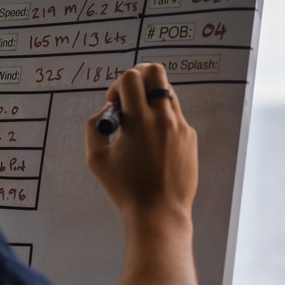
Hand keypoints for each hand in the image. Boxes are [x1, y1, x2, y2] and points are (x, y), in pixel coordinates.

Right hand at [85, 63, 197, 217]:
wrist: (159, 212)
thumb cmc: (126, 188)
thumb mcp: (96, 158)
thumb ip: (94, 126)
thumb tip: (107, 111)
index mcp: (140, 121)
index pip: (131, 77)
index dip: (117, 85)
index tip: (115, 104)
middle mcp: (164, 118)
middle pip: (156, 71)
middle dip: (138, 76)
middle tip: (129, 96)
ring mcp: (181, 127)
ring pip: (167, 91)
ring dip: (150, 98)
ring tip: (139, 123)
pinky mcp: (190, 137)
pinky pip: (175, 114)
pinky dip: (161, 118)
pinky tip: (152, 143)